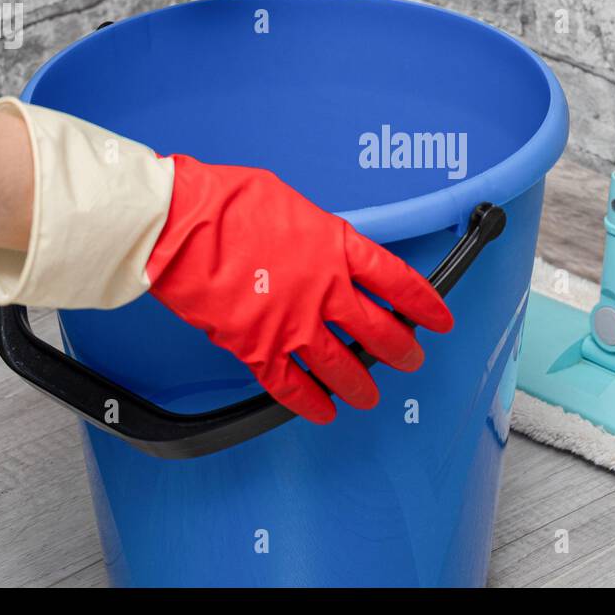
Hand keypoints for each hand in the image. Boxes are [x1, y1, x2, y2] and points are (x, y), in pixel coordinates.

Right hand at [147, 158, 453, 422]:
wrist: (177, 226)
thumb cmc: (224, 203)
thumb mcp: (289, 202)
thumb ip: (315, 232)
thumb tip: (321, 243)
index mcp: (337, 248)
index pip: (398, 282)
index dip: (424, 303)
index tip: (438, 317)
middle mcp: (325, 291)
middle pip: (380, 331)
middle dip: (402, 350)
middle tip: (410, 359)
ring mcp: (294, 325)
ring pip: (343, 368)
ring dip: (361, 385)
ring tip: (369, 396)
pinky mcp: (258, 349)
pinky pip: (292, 387)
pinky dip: (310, 404)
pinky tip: (322, 412)